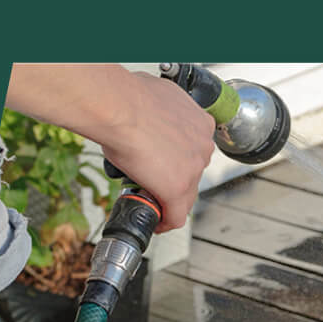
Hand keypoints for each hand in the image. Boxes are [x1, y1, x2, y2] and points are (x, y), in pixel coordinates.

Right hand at [5, 64, 215, 231]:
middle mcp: (203, 145)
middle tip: (152, 183)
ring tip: (150, 201)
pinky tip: (155, 223)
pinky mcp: (177, 189)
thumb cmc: (128, 99)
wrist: (120, 107)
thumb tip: (147, 115)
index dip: (177, 161)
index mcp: (201, 122)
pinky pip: (175, 216)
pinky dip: (165, 222)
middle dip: (173, 181)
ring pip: (185, 197)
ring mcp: (193, 169)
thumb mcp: (155, 98)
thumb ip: (160, 113)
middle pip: (192, 175)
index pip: (194, 152)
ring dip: (168, 201)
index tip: (163, 165)